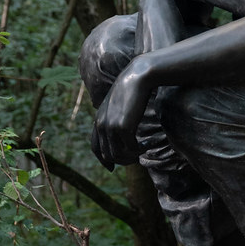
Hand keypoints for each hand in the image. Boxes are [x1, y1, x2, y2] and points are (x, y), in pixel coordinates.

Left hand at [90, 55, 156, 169]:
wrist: (137, 77)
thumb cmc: (131, 89)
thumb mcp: (117, 104)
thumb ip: (114, 116)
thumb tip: (121, 129)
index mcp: (98, 120)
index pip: (95, 148)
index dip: (103, 160)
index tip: (112, 168)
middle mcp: (101, 125)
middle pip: (107, 155)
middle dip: (122, 160)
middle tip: (136, 157)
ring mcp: (110, 127)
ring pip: (118, 155)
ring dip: (131, 157)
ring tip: (143, 150)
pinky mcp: (123, 127)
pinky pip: (130, 148)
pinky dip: (140, 150)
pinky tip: (148, 144)